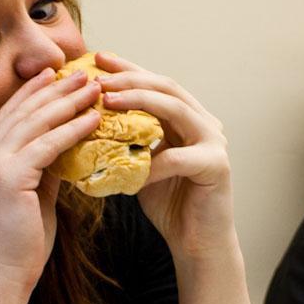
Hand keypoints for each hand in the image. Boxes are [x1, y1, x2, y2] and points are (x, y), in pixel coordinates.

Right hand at [0, 68, 101, 303]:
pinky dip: (72, 130)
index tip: (54, 76)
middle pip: (21, 112)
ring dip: (67, 102)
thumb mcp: (31, 200)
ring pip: (35, 123)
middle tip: (81, 72)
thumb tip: (66, 150)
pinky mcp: (8, 179)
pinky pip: (47, 146)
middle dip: (53, 89)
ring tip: (94, 88)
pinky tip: (93, 119)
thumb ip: (43, 171)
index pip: (7, 117)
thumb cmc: (18, 248)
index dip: (31, 94)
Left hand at [94, 53, 237, 261]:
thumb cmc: (169, 205)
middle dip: (130, 78)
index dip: (127, 69)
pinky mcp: (217, 166)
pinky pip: (178, 157)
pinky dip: (151, 162)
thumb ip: (126, 141)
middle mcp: (204, 123)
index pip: (155, 84)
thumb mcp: (140, 165)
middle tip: (98, 77)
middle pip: (166, 87)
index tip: (97, 59)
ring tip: (107, 102)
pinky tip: (129, 170)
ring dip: (139, 101)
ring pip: (176, 109)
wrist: (197, 244)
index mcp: (186, 118)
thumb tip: (85, 122)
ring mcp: (214, 142)